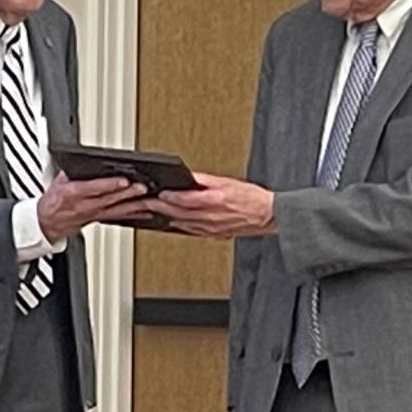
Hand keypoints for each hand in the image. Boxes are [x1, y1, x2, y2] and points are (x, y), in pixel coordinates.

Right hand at [36, 172, 147, 237]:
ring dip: (135, 205)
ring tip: (150, 200)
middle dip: (128, 194)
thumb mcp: (57, 181)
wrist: (48, 222)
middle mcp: (86, 206)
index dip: (110, 185)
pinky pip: (120, 217)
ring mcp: (95, 214)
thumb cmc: (54, 201)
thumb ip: (71, 171)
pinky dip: (134, 215)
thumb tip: (84, 161)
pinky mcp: (101, 219)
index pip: (94, 189)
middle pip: (111, 200)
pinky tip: (146, 212)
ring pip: (118, 210)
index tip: (124, 181)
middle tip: (143, 188)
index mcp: (74, 194)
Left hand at [145, 173, 274, 238]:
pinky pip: (191, 231)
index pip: (184, 200)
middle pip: (178, 213)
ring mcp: (211, 228)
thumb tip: (190, 177)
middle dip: (159, 208)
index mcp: (214, 201)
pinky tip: (172, 222)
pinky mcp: (213, 234)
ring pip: (182, 224)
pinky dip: (179, 226)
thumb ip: (206, 181)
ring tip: (153, 213)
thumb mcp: (228, 182)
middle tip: (145, 204)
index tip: (158, 194)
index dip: (169, 197)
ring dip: (166, 218)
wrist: (266, 216)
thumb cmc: (252, 199)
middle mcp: (211, 217)